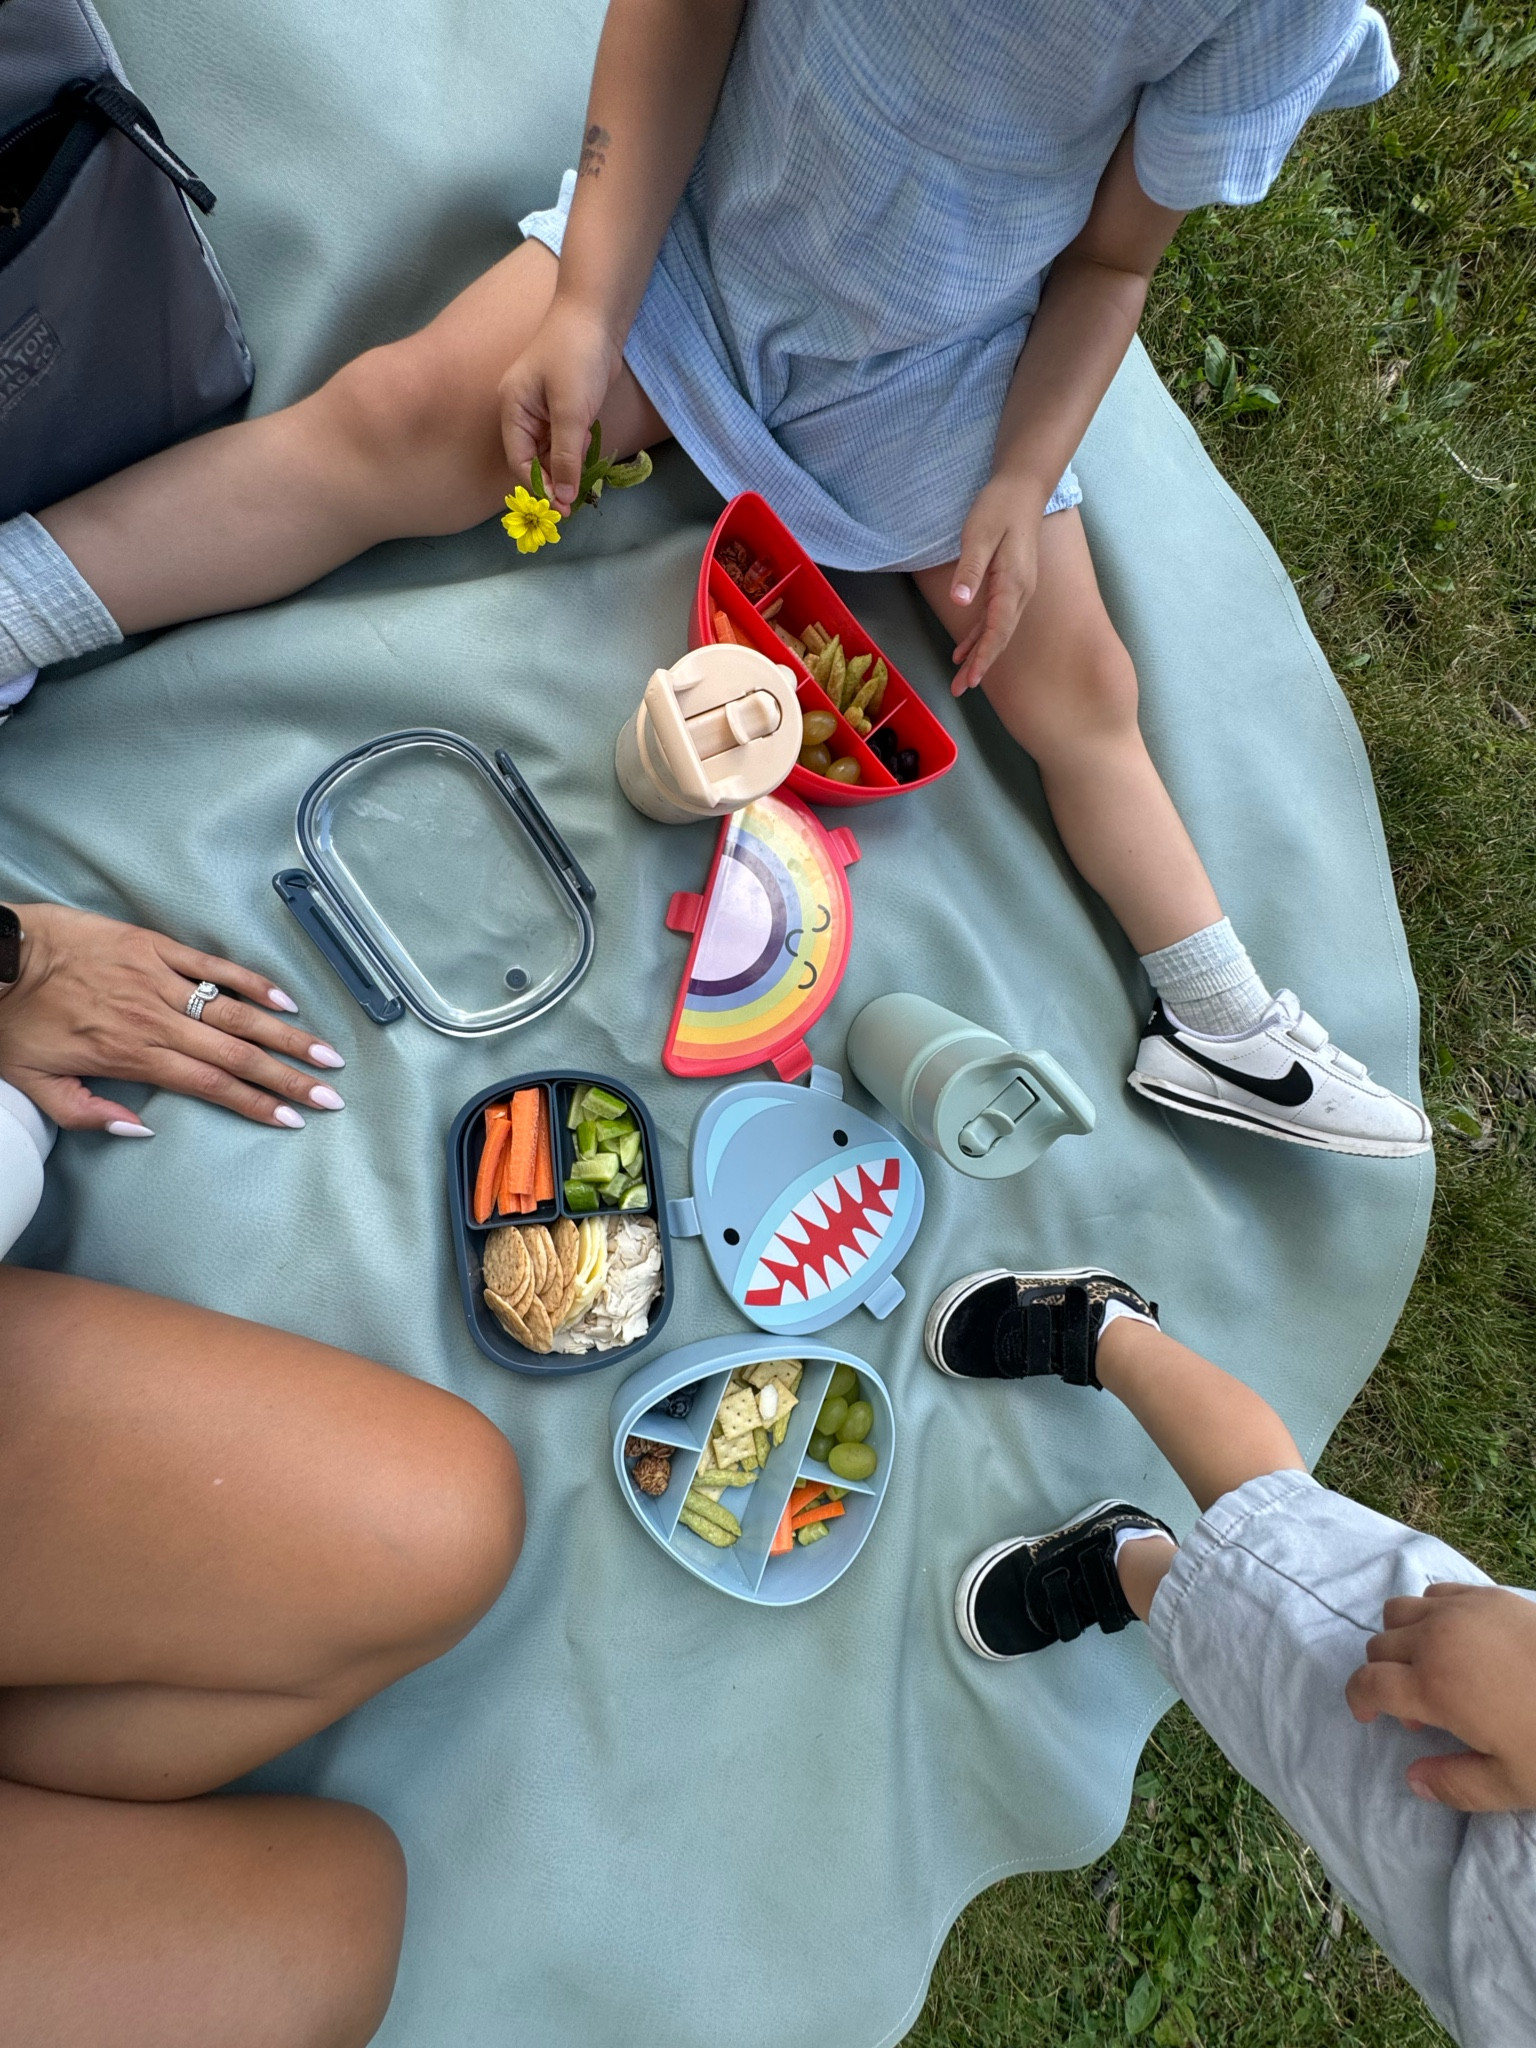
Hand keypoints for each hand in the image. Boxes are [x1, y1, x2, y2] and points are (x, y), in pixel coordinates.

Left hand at [0, 903, 347, 1133]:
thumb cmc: (13, 1019)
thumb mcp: (35, 1082)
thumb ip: (88, 1113)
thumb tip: (140, 1130)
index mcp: (133, 1056)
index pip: (209, 1086)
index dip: (255, 1104)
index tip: (292, 1119)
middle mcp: (157, 1020)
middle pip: (236, 1055)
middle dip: (288, 1078)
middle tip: (329, 1095)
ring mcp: (160, 980)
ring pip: (235, 1012)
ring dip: (285, 1035)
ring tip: (325, 1052)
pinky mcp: (155, 948)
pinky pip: (213, 966)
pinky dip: (251, 982)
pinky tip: (285, 999)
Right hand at [498, 295, 621, 513]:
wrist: (596, 317)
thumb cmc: (575, 356)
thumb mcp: (570, 411)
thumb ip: (565, 456)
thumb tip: (562, 498)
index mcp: (513, 410)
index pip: (519, 461)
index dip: (539, 487)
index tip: (561, 509)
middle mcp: (523, 413)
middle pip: (534, 460)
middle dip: (554, 480)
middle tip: (576, 502)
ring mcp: (543, 410)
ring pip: (551, 453)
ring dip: (567, 466)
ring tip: (584, 474)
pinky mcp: (563, 408)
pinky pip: (565, 440)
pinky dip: (576, 450)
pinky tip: (589, 449)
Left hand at [946, 475, 1048, 695]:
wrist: (1023, 487)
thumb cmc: (999, 507)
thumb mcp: (979, 535)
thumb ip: (970, 570)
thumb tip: (959, 602)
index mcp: (1012, 583)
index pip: (996, 629)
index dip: (983, 656)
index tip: (971, 679)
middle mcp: (1019, 592)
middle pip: (998, 637)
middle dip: (980, 665)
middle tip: (960, 689)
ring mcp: (1017, 589)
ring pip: (997, 631)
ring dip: (979, 655)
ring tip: (962, 680)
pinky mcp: (1010, 583)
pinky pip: (995, 617)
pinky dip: (979, 636)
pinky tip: (964, 649)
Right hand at [1345, 1581, 1535, 1811]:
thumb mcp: (1512, 1783)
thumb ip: (1455, 1786)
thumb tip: (1413, 1778)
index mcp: (1433, 1686)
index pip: (1367, 1683)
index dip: (1359, 1701)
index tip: (1371, 1717)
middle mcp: (1435, 1639)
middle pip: (1378, 1646)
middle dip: (1385, 1677)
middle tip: (1422, 1709)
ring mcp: (1460, 1610)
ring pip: (1397, 1612)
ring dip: (1401, 1640)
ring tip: (1433, 1666)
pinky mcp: (1486, 1594)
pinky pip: (1434, 1593)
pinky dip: (1430, 1614)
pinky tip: (1459, 1639)